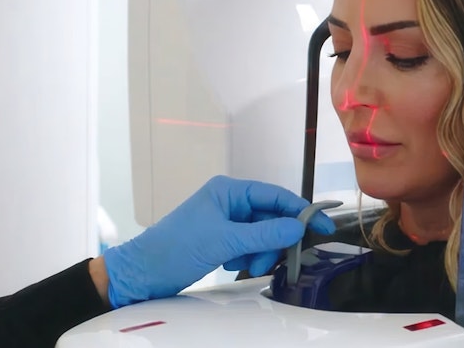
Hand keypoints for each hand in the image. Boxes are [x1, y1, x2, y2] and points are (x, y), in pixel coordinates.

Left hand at [101, 175, 335, 307]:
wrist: (141, 274)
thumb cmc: (174, 249)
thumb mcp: (224, 242)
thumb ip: (264, 235)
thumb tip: (298, 228)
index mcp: (228, 191)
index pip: (274, 196)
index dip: (300, 210)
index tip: (322, 226)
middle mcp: (229, 202)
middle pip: (271, 217)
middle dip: (275, 240)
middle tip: (279, 258)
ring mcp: (225, 222)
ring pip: (262, 235)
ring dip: (261, 252)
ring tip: (247, 266)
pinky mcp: (221, 240)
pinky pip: (249, 246)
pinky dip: (249, 257)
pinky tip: (234, 265)